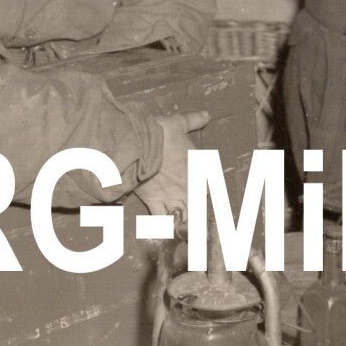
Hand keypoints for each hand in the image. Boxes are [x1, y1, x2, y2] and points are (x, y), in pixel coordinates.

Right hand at [135, 110, 209, 225]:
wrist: (139, 143)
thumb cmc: (161, 133)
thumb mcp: (180, 123)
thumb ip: (193, 120)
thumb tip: (206, 114)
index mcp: (196, 171)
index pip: (206, 189)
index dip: (203, 193)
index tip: (200, 195)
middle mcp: (187, 188)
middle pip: (197, 208)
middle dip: (196, 215)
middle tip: (194, 221)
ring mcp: (171, 197)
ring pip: (182, 217)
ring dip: (182, 224)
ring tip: (182, 230)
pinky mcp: (153, 202)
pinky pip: (160, 220)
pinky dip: (162, 227)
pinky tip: (163, 230)